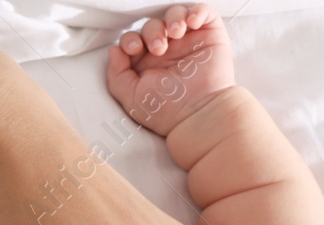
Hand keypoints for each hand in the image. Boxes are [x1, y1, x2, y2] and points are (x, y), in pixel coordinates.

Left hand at [107, 4, 234, 136]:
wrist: (198, 113)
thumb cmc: (166, 110)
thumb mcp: (131, 97)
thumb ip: (116, 74)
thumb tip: (114, 49)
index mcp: (146, 63)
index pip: (133, 39)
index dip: (130, 39)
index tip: (134, 49)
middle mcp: (167, 50)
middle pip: (152, 25)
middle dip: (152, 32)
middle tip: (159, 49)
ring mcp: (188, 42)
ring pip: (175, 14)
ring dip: (172, 18)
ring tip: (176, 33)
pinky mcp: (209, 35)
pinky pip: (203, 12)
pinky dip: (197, 11)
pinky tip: (192, 22)